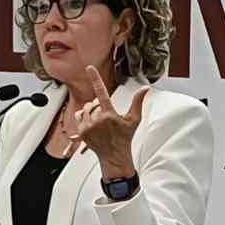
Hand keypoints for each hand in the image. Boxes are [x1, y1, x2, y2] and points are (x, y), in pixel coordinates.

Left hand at [72, 65, 149, 179]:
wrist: (114, 156)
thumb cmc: (125, 137)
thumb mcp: (134, 120)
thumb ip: (138, 102)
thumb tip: (145, 88)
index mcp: (110, 115)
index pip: (102, 92)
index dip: (95, 78)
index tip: (89, 67)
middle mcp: (97, 120)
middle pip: (92, 103)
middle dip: (98, 106)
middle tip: (106, 116)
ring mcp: (88, 127)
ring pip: (84, 109)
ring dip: (90, 111)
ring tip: (98, 121)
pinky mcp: (82, 132)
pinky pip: (78, 117)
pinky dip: (84, 118)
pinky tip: (92, 125)